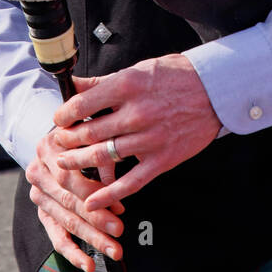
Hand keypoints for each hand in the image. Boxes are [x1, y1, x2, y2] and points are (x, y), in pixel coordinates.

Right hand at [26, 129, 125, 271]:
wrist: (58, 136)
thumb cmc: (81, 132)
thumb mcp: (88, 133)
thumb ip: (99, 152)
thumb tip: (113, 185)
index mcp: (47, 149)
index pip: (70, 180)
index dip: (95, 195)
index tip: (120, 208)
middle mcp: (37, 173)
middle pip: (69, 203)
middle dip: (97, 221)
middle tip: (119, 234)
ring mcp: (38, 195)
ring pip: (67, 222)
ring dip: (92, 239)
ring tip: (113, 250)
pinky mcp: (42, 212)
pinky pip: (56, 235)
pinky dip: (72, 252)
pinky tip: (88, 264)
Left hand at [51, 53, 221, 212]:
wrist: (215, 90)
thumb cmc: (176, 75)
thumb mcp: (138, 69)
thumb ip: (104, 81)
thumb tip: (75, 85)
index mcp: (128, 86)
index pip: (82, 105)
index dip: (64, 115)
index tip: (58, 120)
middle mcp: (136, 113)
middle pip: (89, 133)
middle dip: (67, 141)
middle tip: (57, 144)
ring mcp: (150, 139)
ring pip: (104, 158)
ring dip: (79, 163)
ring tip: (65, 164)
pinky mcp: (163, 159)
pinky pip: (130, 182)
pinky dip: (108, 194)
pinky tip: (92, 202)